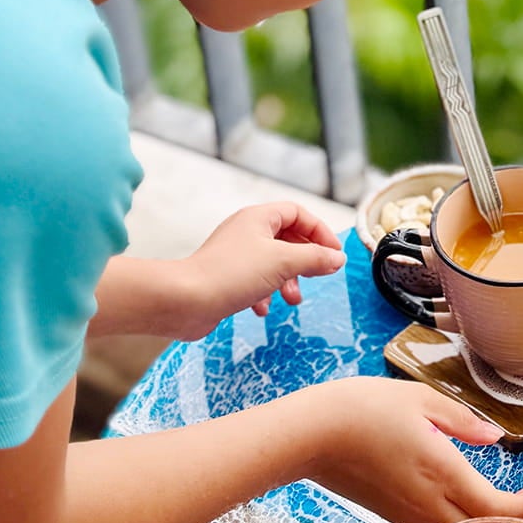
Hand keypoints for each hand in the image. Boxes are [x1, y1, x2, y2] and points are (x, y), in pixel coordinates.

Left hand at [173, 202, 347, 335]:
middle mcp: (246, 232)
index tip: (333, 253)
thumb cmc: (230, 274)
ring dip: (287, 281)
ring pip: (273, 263)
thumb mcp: (283, 262)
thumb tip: (336, 258)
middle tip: (316, 276)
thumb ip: (315, 258)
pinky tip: (262, 309)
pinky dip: (265, 294)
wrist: (185, 300)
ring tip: (291, 300)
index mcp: (258, 218)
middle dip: (304, 261)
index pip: (298, 213)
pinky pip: (255, 282)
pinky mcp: (226, 278)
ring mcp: (235, 255)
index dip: (319, 231)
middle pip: (287, 239)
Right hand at [298, 378, 522, 522]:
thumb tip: (494, 438)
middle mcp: (429, 502)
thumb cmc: (362, 410)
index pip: (495, 511)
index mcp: (444, 472)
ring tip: (492, 510)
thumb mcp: (419, 400)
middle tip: (518, 507)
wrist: (310, 435)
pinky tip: (456, 510)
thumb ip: (462, 421)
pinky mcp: (390, 515)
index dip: (521, 510)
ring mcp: (407, 514)